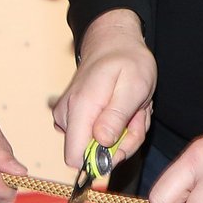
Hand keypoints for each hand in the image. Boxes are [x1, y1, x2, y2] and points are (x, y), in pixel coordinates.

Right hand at [54, 9, 155, 172]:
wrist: (114, 43)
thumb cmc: (127, 62)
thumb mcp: (133, 86)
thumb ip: (116, 115)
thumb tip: (102, 142)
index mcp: (80, 108)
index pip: (76, 158)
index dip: (105, 159)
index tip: (125, 138)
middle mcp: (67, 116)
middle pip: (92, 156)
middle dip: (121, 143)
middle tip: (136, 117)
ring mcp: (67, 118)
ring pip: (99, 148)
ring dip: (123, 134)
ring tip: (132, 109)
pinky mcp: (73, 119)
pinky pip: (98, 138)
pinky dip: (118, 129)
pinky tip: (124, 110)